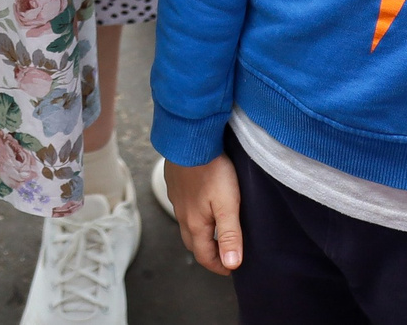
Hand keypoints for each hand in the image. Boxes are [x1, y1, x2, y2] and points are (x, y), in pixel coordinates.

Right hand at [170, 155, 244, 274]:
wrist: (190, 139)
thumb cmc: (212, 170)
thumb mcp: (228, 205)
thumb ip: (230, 235)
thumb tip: (231, 264)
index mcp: (194, 224)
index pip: (203, 256)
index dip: (218, 266)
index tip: (231, 268)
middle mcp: (182, 214)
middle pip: (193, 243)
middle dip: (208, 252)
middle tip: (224, 252)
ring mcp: (176, 198)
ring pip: (186, 224)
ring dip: (200, 232)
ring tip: (216, 230)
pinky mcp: (175, 183)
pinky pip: (183, 206)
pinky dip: (193, 213)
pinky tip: (203, 203)